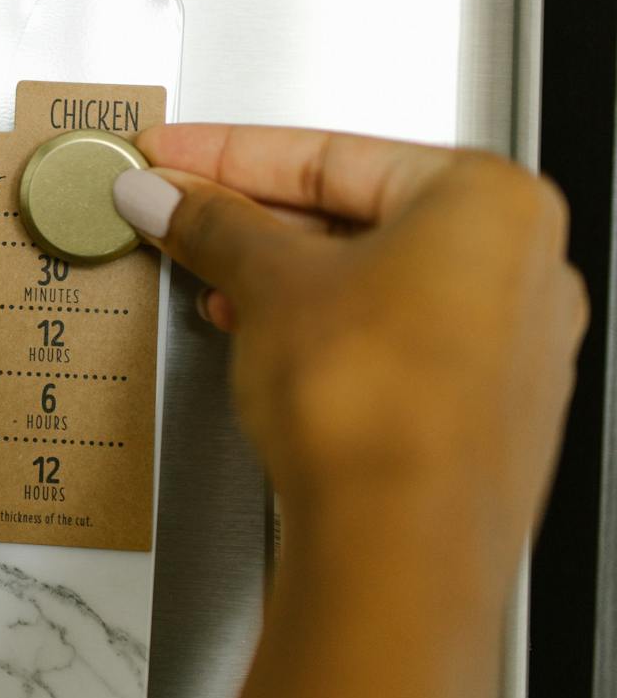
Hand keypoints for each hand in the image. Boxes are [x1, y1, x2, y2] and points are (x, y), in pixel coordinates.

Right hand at [112, 125, 586, 697]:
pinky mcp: (486, 409)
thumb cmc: (373, 410)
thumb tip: (174, 198)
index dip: (231, 154)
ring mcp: (513, 343)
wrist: (398, 545)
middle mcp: (523, 265)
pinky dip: (325, 328)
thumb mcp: (266, 282)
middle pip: (360, 213)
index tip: (178, 158)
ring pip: (376, 279)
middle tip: (180, 212)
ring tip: (211, 276)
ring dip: (284, 277)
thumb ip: (212, 224)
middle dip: (256, 218)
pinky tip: (266, 337)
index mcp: (492, 202)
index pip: (333, 152)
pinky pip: (393, 338)